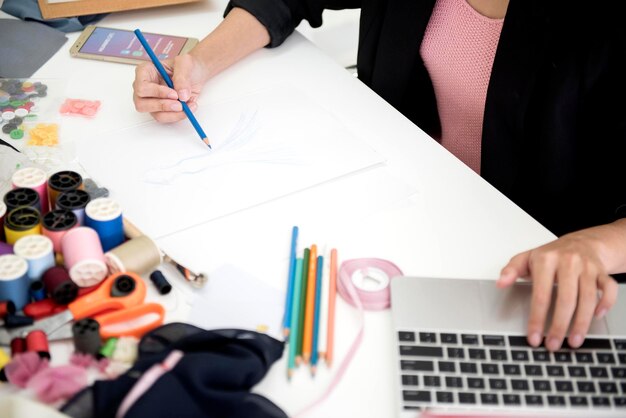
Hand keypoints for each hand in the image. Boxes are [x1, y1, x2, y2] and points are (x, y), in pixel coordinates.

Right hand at [132, 53, 208, 122]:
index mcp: (145, 72)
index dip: (157, 92)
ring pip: (155, 114)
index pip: (142, 86)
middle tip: (180, 105)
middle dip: (163, 106)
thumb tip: (181, 95)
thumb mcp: (186, 64)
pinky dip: (178, 116)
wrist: (195, 75)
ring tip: (187, 107)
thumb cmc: (186, 66)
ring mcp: (151, 101)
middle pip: (142, 104)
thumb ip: (182, 77)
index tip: (174, 94)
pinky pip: (166, 118)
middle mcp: (144, 88)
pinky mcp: (161, 110)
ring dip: (173, 114)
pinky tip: (189, 108)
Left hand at [497, 231, 618, 350]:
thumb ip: (511, 270)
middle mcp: (568, 262)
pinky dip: (606, 304)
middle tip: (553, 344)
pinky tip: (597, 316)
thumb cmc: (551, 255)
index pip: (540, 295)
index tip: (534, 336)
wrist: (580, 242)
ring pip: (588, 299)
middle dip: (559, 326)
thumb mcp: (526, 258)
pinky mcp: (602, 272)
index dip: (537, 318)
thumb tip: (500, 283)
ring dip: (581, 324)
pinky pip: (609, 289)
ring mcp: (587, 267)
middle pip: (566, 300)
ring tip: (573, 341)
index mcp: (546, 260)